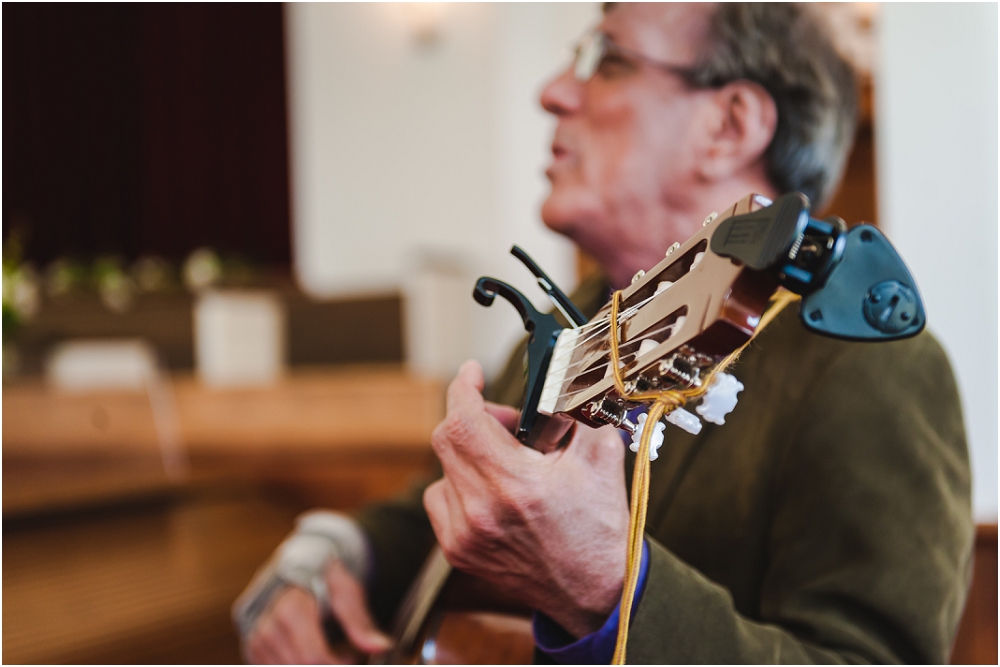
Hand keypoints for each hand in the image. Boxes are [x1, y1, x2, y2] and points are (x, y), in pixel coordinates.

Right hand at [244, 560, 391, 663]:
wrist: (298, 566)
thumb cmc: (323, 578)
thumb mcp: (346, 592)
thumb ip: (360, 622)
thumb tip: (381, 647)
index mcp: (290, 608)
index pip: (313, 656)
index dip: (337, 664)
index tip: (353, 660)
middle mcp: (267, 626)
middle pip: (299, 666)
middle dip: (328, 665)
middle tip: (346, 657)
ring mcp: (257, 640)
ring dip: (311, 666)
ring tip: (331, 654)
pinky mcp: (253, 649)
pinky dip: (295, 665)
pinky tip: (313, 656)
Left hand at [423, 360, 629, 638]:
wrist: (595, 593)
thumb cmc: (598, 531)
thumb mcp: (601, 459)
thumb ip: (575, 415)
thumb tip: (554, 390)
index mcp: (516, 484)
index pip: (464, 419)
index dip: (463, 387)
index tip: (472, 373)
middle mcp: (481, 510)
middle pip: (447, 439)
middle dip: (474, 417)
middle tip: (508, 424)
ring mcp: (465, 534)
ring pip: (444, 469)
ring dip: (470, 454)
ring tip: (507, 465)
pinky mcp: (458, 551)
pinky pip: (441, 499)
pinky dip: (461, 486)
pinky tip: (493, 494)